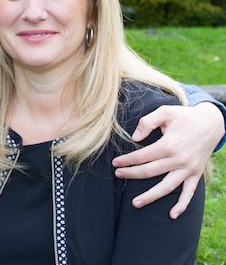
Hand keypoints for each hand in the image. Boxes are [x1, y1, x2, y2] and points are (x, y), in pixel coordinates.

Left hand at [112, 103, 222, 218]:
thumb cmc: (184, 117)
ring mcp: (188, 169)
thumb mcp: (164, 112)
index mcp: (169, 145)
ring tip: (135, 204)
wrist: (211, 123)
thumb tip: (134, 138)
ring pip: (166, 187)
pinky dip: (181, 205)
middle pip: (150, 172)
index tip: (115, 163)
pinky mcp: (196, 174)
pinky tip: (172, 215)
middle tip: (118, 175)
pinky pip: (189, 193)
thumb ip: (147, 122)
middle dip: (131, 174)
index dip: (127, 160)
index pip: (142, 156)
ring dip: (150, 196)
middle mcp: (179, 160)